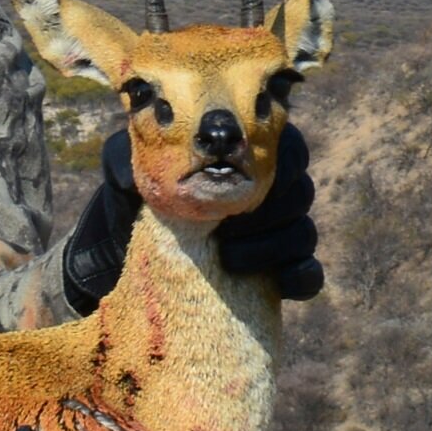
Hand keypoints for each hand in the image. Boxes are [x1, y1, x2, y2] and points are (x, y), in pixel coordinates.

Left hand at [60, 120, 325, 312]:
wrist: (129, 249)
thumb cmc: (134, 198)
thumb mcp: (122, 174)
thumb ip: (126, 162)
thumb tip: (134, 173)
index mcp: (246, 154)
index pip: (288, 147)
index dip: (279, 164)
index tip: (243, 184)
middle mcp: (271, 189)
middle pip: (300, 190)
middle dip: (272, 209)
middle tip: (228, 227)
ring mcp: (280, 231)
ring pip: (304, 231)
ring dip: (274, 245)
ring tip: (228, 260)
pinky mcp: (281, 270)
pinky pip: (309, 274)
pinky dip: (300, 277)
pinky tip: (278, 283)